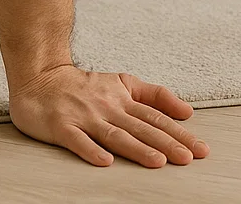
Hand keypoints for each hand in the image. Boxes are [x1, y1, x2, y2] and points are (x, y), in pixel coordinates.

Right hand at [7, 64, 210, 167]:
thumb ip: (154, 95)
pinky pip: (78, 140)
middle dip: (166, 144)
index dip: (179, 133)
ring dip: (137, 149)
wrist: (41, 77)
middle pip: (141, 128)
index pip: (156, 117)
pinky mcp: (61, 126)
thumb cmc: (84, 85)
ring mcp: (84, 117)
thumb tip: (187, 111)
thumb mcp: (123, 83)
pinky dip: (91, 151)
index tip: (199, 149)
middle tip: (188, 158)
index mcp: (123, 99)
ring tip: (158, 162)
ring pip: (115, 135)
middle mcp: (107, 108)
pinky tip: (106, 162)